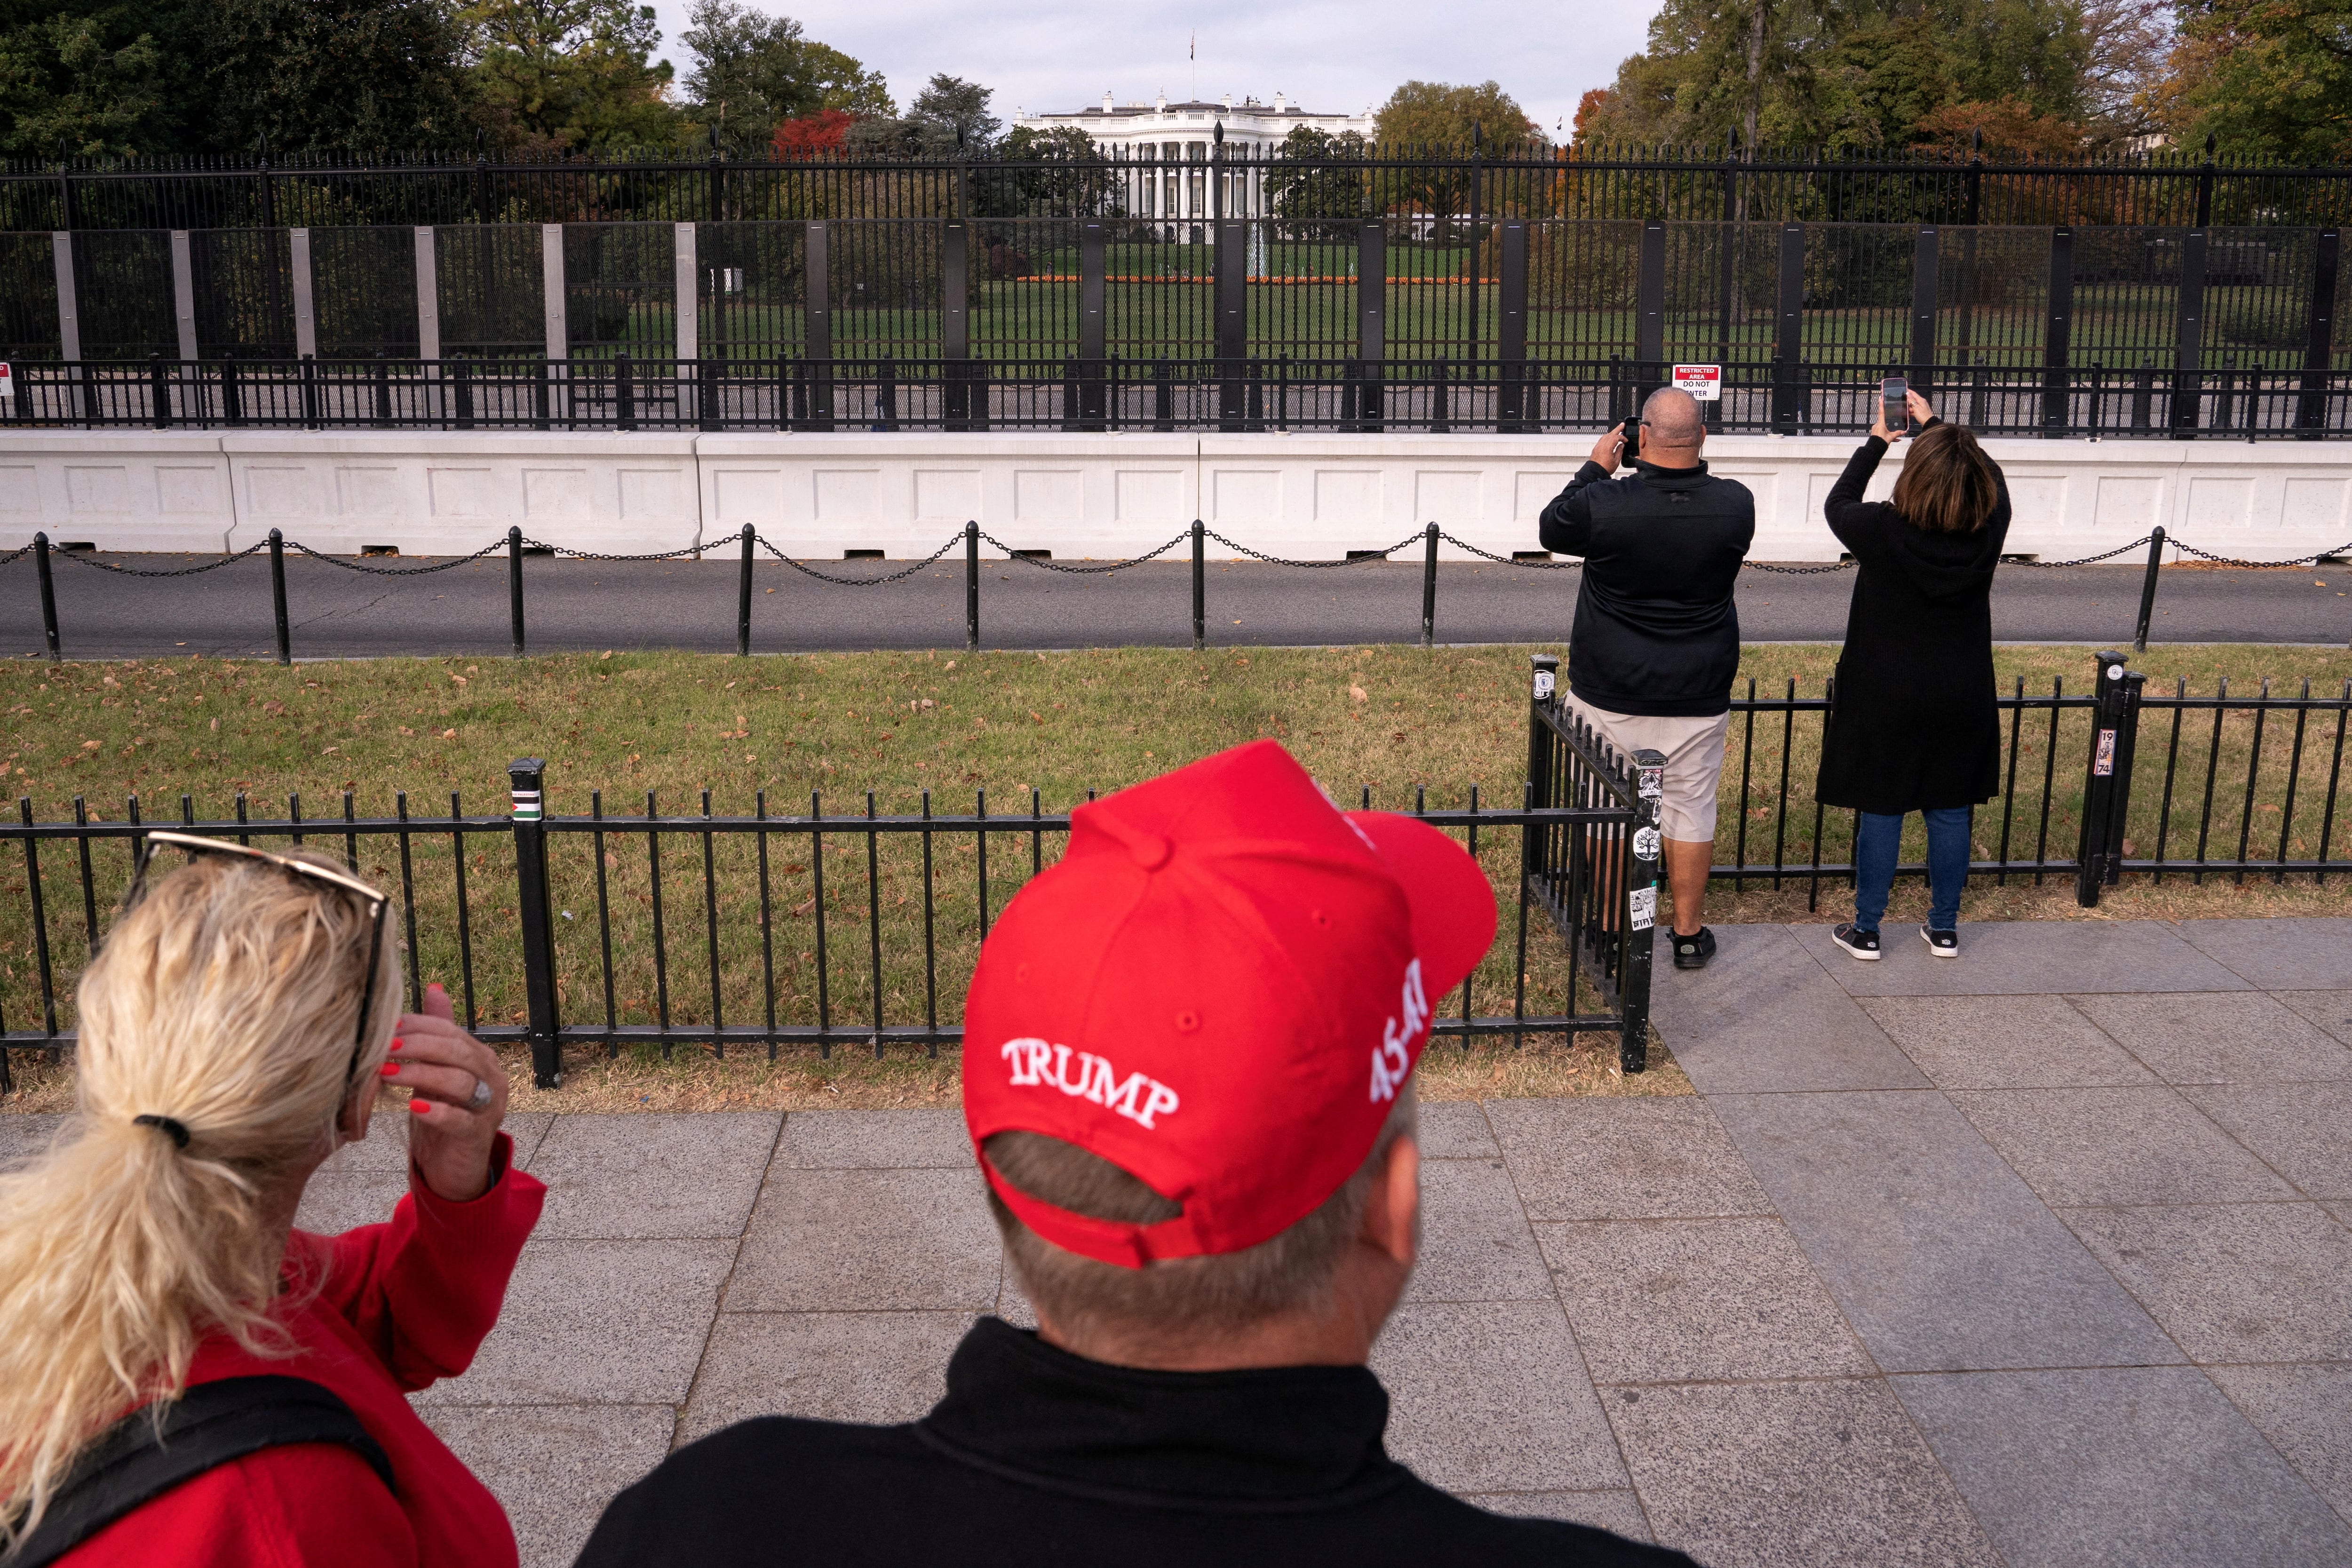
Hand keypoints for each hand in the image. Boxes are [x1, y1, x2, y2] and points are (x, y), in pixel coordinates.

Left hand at [383, 982, 507, 1201]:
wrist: (453, 1168)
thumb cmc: (442, 1114)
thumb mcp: (435, 1071)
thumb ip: (437, 1034)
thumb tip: (435, 988)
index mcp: (480, 1058)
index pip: (451, 1032)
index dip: (418, 1026)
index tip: (384, 1027)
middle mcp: (491, 1078)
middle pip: (457, 1052)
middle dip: (417, 1046)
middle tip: (382, 1047)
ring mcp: (489, 1107)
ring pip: (460, 1082)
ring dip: (421, 1075)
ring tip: (387, 1075)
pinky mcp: (479, 1136)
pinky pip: (461, 1120)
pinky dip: (437, 1112)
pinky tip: (413, 1107)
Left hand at [1589, 425, 1625, 469]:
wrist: (1595, 472)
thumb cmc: (1604, 468)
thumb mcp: (1616, 460)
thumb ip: (1620, 451)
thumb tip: (1621, 445)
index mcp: (1607, 447)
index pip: (1616, 437)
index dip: (1622, 438)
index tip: (1626, 441)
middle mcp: (1602, 445)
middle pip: (1610, 433)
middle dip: (1617, 429)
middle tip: (1622, 425)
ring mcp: (1598, 446)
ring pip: (1605, 435)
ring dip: (1612, 432)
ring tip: (1617, 430)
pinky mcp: (1596, 448)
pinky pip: (1602, 439)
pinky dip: (1607, 437)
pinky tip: (1610, 437)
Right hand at [1905, 388, 1933, 425]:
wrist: (1928, 423)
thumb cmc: (1923, 416)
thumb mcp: (1916, 407)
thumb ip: (1911, 400)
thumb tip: (1908, 394)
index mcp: (1921, 400)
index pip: (1913, 393)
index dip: (1908, 391)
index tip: (1905, 388)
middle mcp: (1921, 402)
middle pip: (1912, 400)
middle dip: (1908, 402)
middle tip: (1903, 404)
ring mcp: (1921, 407)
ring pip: (1912, 405)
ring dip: (1909, 408)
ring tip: (1907, 411)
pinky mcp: (1920, 411)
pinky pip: (1914, 410)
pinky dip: (1911, 411)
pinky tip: (1909, 414)